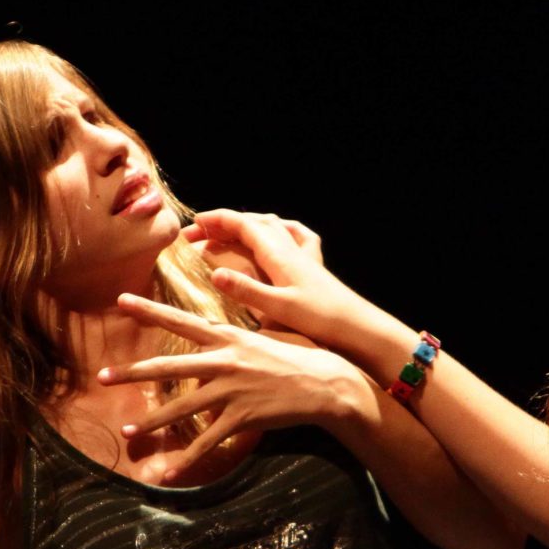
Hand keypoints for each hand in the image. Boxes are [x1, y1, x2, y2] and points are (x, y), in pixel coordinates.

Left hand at [102, 292, 371, 480]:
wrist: (325, 383)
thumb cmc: (299, 355)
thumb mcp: (265, 335)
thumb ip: (236, 339)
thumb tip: (217, 341)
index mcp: (227, 337)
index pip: (179, 320)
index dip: (149, 310)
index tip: (120, 300)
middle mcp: (223, 361)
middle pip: (167, 366)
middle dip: (132, 372)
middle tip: (101, 375)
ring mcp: (230, 390)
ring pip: (180, 409)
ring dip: (151, 422)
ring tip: (127, 429)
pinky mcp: (241, 418)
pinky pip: (207, 443)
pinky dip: (185, 461)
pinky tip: (166, 473)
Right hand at [181, 209, 375, 353]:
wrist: (358, 327)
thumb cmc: (320, 318)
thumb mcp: (278, 308)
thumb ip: (246, 290)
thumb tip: (214, 273)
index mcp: (279, 254)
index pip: (242, 224)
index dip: (215, 221)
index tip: (191, 226)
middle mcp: (290, 248)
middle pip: (252, 223)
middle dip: (222, 225)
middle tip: (196, 236)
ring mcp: (302, 254)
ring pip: (269, 226)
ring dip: (244, 225)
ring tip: (224, 236)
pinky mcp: (312, 265)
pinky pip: (293, 235)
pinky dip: (277, 229)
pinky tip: (275, 234)